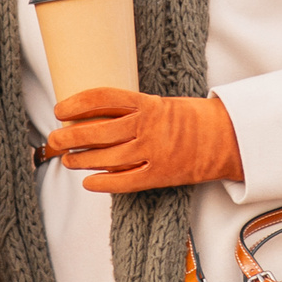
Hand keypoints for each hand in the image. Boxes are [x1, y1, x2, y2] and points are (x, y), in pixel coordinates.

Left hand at [43, 88, 242, 191]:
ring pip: (106, 157)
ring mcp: (153, 152)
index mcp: (147, 104)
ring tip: (68, 159)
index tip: (60, 110)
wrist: (226, 139)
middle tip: (55, 138)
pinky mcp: (160, 175)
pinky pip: (124, 181)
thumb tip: (95, 117)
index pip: (102, 99)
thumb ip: (132, 110)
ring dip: (81, 160)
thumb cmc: (192, 120)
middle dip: (70, 136)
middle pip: (97, 131)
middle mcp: (147, 127)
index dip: (76, 104)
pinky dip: (103, 182)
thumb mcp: (162, 104)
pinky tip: (88, 182)